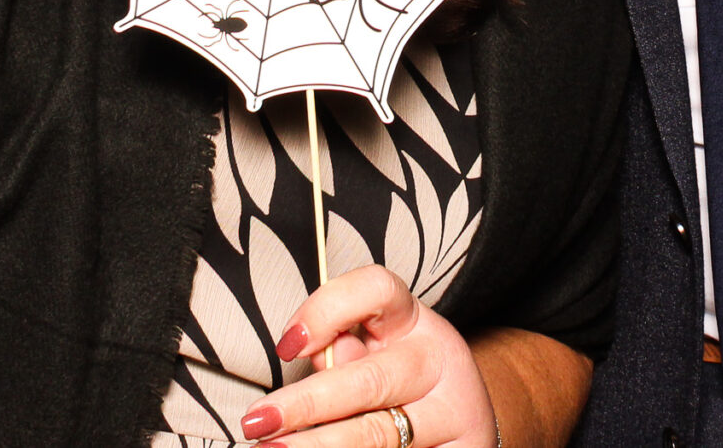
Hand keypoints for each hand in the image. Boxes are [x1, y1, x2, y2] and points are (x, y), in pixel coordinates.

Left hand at [240, 265, 496, 446]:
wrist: (465, 428)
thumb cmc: (399, 386)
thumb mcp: (375, 356)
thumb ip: (341, 354)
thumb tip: (300, 356)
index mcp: (412, 321)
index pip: (377, 290)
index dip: (327, 309)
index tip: (285, 346)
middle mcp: (437, 360)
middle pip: (370, 379)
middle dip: (307, 405)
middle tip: (257, 422)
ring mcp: (453, 412)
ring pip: (379, 433)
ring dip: (320, 444)